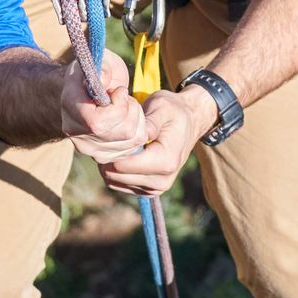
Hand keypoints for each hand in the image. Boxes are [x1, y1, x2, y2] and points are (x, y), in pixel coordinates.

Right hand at [60, 51, 144, 164]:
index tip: (119, 90)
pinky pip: (135, 147)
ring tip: (126, 106)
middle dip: (132, 110)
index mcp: (70, 107)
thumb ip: (102, 67)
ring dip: (137, 119)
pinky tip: (128, 119)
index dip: (119, 106)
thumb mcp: (98, 59)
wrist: (84, 90)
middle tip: (124, 97)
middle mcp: (76, 133)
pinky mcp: (104, 156)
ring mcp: (89, 149)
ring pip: (132, 141)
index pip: (99, 123)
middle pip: (122, 133)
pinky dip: (139, 130)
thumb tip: (103, 79)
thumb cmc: (94, 71)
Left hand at [98, 86, 217, 196]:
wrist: (190, 122)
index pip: (122, 166)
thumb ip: (150, 121)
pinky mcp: (148, 190)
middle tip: (107, 137)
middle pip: (116, 176)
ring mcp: (155, 188)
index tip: (107, 133)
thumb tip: (139, 135)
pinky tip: (120, 153)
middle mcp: (162, 181)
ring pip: (115, 182)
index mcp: (165, 162)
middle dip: (107, 157)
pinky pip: (119, 185)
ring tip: (115, 144)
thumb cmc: (173, 112)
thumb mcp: (162, 107)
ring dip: (109, 164)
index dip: (109, 150)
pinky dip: (115, 171)